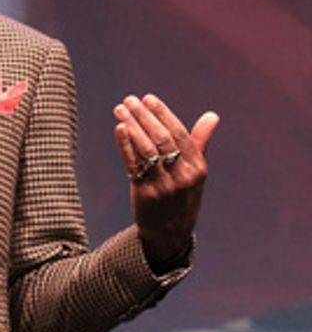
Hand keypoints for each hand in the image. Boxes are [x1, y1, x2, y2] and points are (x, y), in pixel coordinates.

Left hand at [112, 94, 218, 269]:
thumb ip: (199, 143)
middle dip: (145, 116)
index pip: (180, 134)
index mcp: (197, 167)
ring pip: (146, 149)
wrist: (170, 232)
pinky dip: (125, 144)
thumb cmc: (183, 196)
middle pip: (162, 139)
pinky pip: (133, 164)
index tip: (149, 98)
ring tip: (120, 109)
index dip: (163, 114)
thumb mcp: (197, 172)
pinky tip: (119, 128)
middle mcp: (182, 175)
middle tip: (130, 100)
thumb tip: (212, 116)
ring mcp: (163, 184)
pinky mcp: (145, 192)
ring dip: (132, 125)